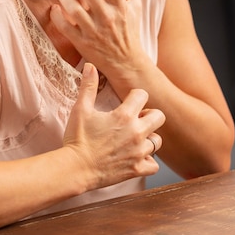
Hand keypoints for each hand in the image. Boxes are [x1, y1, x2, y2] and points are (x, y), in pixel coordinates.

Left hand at [50, 0, 145, 77]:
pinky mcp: (82, 42)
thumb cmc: (129, 31)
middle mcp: (108, 18)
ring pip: (75, 10)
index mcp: (122, 8)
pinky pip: (65, 27)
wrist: (126, 63)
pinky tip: (54, 7)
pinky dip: (57, 16)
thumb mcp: (135, 7)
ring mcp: (94, 31)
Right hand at [63, 63, 164, 189]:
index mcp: (124, 115)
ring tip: (134, 138)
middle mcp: (136, 132)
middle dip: (149, 115)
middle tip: (135, 119)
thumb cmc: (77, 138)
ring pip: (157, 141)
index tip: (127, 102)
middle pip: (158, 116)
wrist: (75, 168)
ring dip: (148, 138)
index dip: (135, 96)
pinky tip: (136, 157)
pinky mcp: (137, 169)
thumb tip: (90, 66)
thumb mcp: (80, 109)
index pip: (143, 95)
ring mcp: (138, 152)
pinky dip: (148, 161)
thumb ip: (88, 86)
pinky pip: (154, 165)